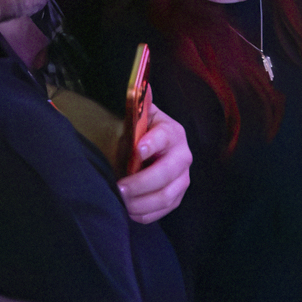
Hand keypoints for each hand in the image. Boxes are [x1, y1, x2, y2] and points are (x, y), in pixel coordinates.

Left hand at [117, 99, 190, 223]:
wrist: (142, 152)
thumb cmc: (136, 135)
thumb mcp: (135, 119)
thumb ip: (138, 106)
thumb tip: (143, 86)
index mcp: (172, 132)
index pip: (165, 137)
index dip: (152, 144)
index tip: (137, 150)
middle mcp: (183, 156)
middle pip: (167, 173)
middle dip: (142, 183)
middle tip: (119, 188)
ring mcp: (181, 179)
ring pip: (166, 196)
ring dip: (141, 202)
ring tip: (120, 201)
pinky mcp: (176, 197)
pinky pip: (163, 211)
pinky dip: (144, 214)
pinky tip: (128, 211)